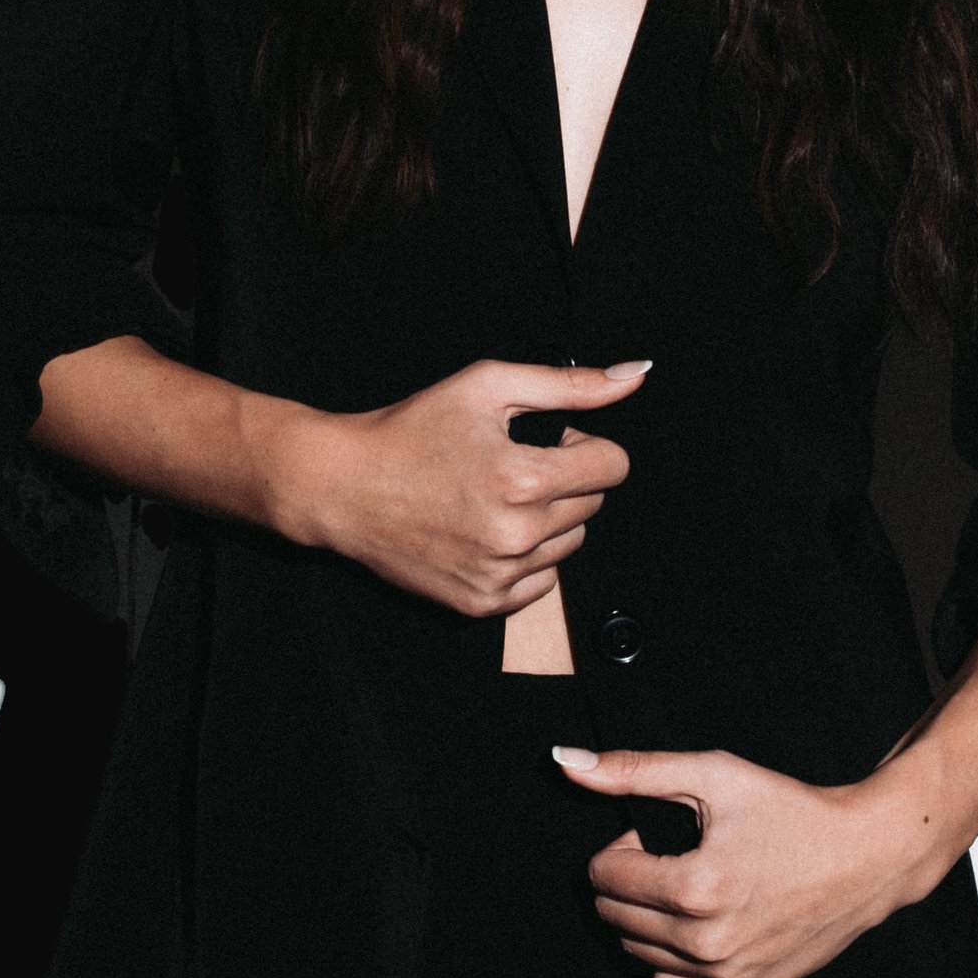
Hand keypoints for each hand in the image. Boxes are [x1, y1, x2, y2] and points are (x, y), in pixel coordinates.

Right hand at [286, 358, 649, 617]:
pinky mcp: (482, 603)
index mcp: (523, 478)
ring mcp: (498, 575)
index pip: (612, 466)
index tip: (548, 441)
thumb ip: (568, 384)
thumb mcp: (486, 386)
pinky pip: (542, 582)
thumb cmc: (410, 430)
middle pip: (593, 504)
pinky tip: (485, 531)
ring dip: (548, 520)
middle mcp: (516, 534)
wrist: (342, 487)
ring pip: (570, 544)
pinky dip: (525, 557)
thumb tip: (635, 375)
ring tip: (494, 497)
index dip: (582, 445)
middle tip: (509, 465)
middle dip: (564, 480)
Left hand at [554, 744, 938, 977]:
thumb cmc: (790, 810)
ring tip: (688, 890)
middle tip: (673, 859)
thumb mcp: (713, 775)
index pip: (603, 876)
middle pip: (614, 918)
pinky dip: (670, 960)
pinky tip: (699, 927)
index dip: (622, 847)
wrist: (867, 857)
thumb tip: (563, 762)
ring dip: (645, 921)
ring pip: (636, 955)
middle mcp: (707, 943)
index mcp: (694, 889)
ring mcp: (727, 976)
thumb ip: (633, 771)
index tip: (655, 835)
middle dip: (629, 883)